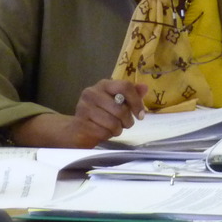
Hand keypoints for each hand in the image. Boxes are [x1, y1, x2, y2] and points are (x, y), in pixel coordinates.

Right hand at [14, 80, 149, 147]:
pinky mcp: (80, 123)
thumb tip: (145, 87)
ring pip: (113, 123)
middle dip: (127, 121)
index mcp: (103, 85)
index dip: (136, 102)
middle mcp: (91, 93)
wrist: (76, 130)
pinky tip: (102, 133)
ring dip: (117, 130)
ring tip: (113, 129)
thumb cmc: (101, 115)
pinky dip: (107, 135)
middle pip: (121, 109)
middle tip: (125, 125)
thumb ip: (131, 95)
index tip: (140, 114)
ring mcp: (84, 108)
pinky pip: (103, 132)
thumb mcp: (117, 102)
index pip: (125, 87)